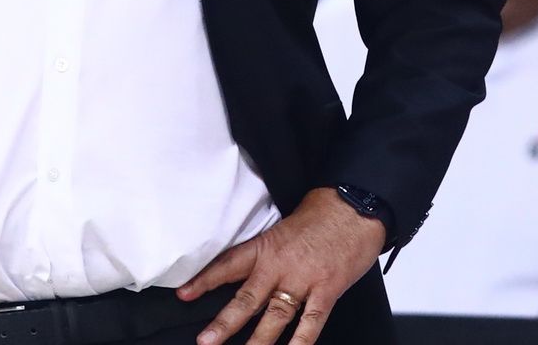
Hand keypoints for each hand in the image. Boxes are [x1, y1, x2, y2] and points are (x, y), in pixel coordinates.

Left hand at [177, 187, 387, 344]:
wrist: (354, 207)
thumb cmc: (321, 216)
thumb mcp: (283, 229)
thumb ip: (267, 254)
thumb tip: (249, 273)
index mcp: (266, 248)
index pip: (227, 266)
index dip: (204, 281)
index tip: (183, 295)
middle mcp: (279, 266)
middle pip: (246, 299)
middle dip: (224, 324)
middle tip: (205, 341)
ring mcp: (303, 281)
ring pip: (274, 317)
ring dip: (257, 341)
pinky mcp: (326, 291)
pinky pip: (310, 323)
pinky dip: (299, 342)